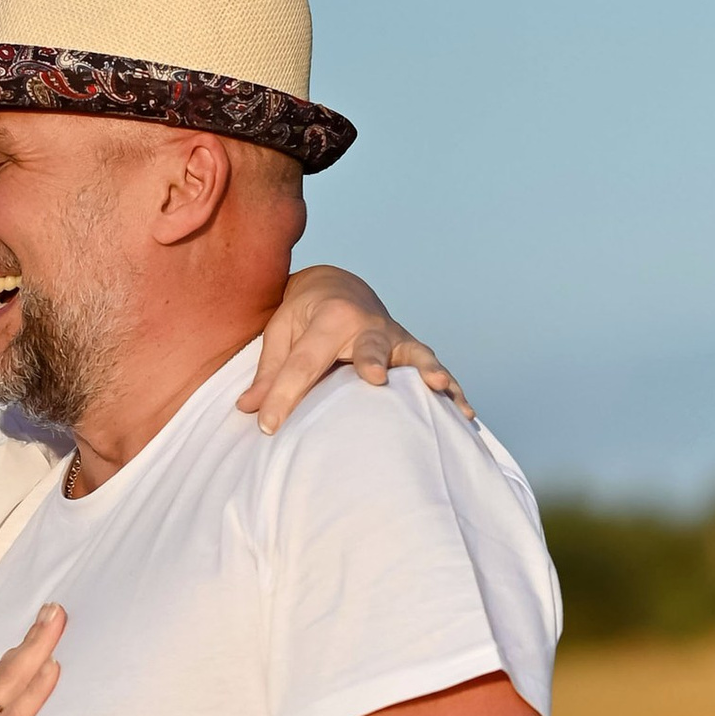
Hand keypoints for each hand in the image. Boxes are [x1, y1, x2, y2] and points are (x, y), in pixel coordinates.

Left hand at [240, 266, 475, 432]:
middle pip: (368, 346)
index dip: (284, 396)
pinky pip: (434, 371)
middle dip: (370, 361)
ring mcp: (394, 338)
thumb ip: (269, 372)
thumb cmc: (304, 314)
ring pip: (413, 355)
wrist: (338, 287)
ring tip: (439, 389)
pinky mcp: (411, 352)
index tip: (269, 428)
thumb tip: (249, 409)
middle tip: (374, 379)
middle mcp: (366, 324)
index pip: (303, 362)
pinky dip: (451, 391)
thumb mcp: (279, 333)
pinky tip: (465, 415)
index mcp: (327, 317)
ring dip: (427, 372)